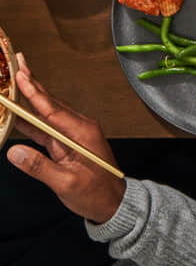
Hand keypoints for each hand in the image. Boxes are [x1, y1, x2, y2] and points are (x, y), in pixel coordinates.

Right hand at [6, 54, 124, 223]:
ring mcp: (74, 134)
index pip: (52, 109)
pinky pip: (46, 128)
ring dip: (31, 98)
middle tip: (18, 63)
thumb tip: (13, 152)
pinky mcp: (68, 143)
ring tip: (15, 80)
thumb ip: (39, 167)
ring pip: (47, 113)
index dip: (35, 92)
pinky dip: (31, 119)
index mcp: (82, 132)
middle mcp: (79, 127)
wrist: (113, 203)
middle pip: (50, 103)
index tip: (22, 74)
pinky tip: (18, 113)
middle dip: (33, 83)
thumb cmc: (94, 193)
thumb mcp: (66, 183)